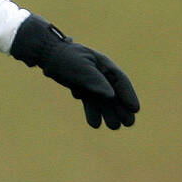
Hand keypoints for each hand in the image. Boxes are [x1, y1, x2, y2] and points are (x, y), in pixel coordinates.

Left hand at [9, 15, 139, 129]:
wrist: (47, 55)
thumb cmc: (65, 58)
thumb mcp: (81, 68)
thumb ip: (95, 81)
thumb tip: (111, 96)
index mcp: (104, 65)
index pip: (120, 81)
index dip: (128, 95)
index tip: (135, 109)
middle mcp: (100, 73)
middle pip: (114, 93)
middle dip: (122, 108)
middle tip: (129, 123)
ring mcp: (91, 80)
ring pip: (103, 99)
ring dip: (108, 113)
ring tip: (113, 127)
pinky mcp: (81, 86)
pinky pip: (90, 101)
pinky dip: (92, 112)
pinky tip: (94, 124)